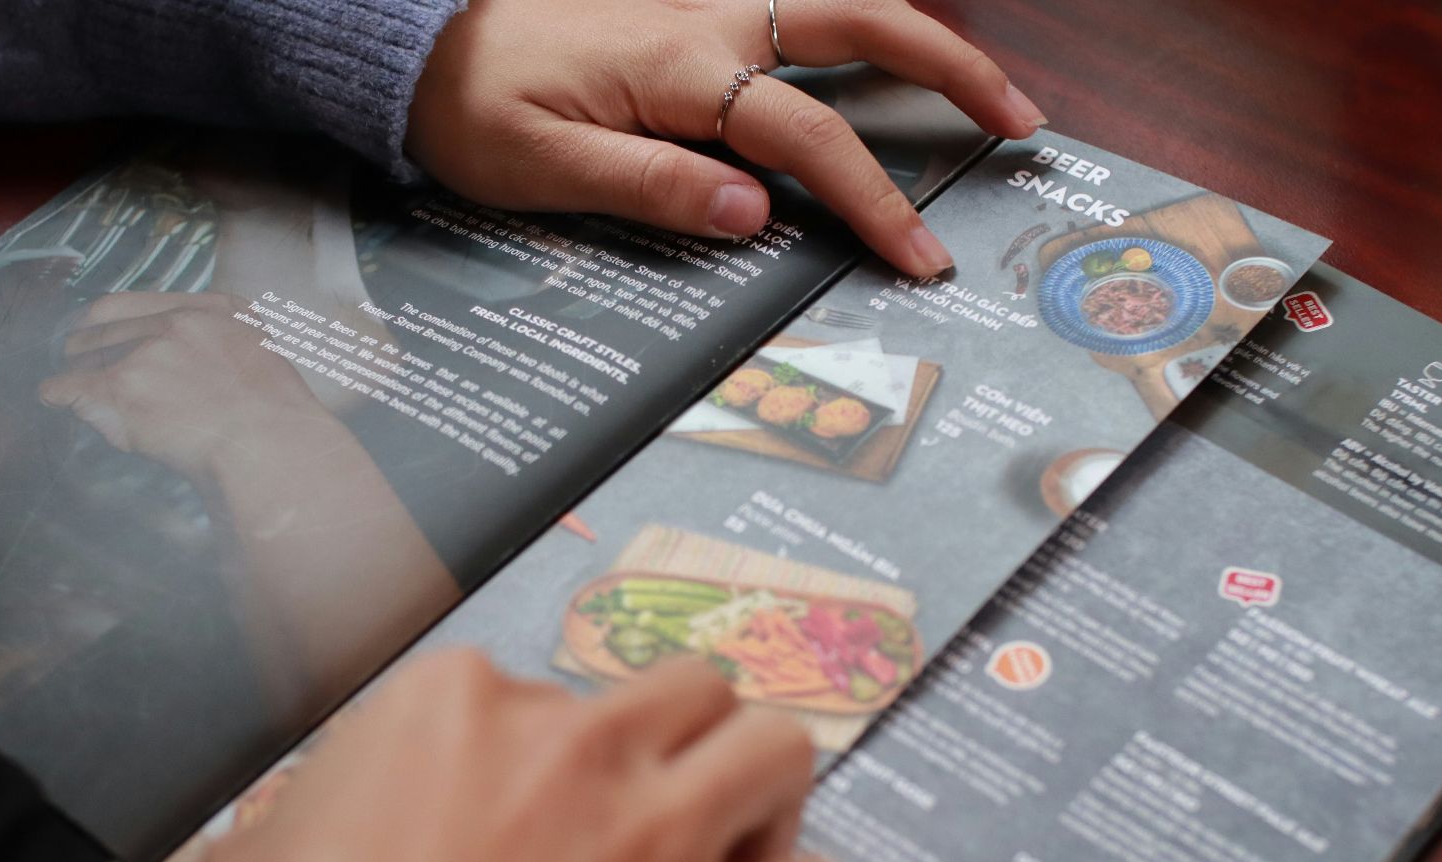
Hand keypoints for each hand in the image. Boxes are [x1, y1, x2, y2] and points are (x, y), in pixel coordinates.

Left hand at [41, 293, 339, 482]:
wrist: (273, 451)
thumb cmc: (278, 422)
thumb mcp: (262, 359)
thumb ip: (222, 345)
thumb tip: (188, 362)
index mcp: (216, 310)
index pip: (138, 302)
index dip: (107, 320)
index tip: (95, 331)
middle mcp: (178, 322)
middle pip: (104, 327)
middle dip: (88, 350)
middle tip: (81, 369)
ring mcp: (147, 352)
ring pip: (84, 357)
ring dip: (79, 377)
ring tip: (79, 397)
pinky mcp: (123, 388)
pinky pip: (67, 387)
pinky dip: (58, 396)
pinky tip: (55, 401)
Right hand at [180, 651, 847, 861]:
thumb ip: (334, 800)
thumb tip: (353, 811)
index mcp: (451, 705)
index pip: (544, 685)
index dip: (549, 760)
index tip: (535, 816)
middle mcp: (569, 745)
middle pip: (691, 690)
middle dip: (682, 750)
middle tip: (658, 814)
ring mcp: (651, 837)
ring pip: (781, 746)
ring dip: (763, 800)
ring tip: (731, 852)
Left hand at [408, 0, 1045, 277]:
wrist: (420, 41)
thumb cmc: (474, 108)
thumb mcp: (541, 166)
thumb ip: (650, 187)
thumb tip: (754, 212)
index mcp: (681, 68)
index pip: (807, 136)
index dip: (874, 198)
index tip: (922, 256)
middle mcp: (709, 20)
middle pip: (861, 23)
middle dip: (952, 67)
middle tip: (1020, 120)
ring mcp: (706, 3)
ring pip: (839, 3)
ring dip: (920, 37)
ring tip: (985, 88)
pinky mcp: (692, 8)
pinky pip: (795, 9)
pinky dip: (859, 28)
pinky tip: (889, 61)